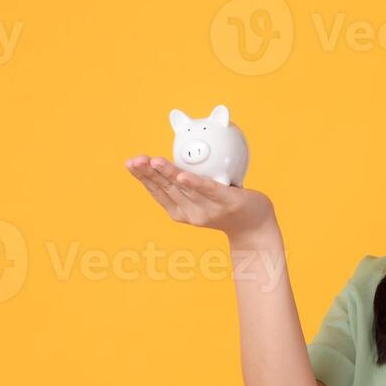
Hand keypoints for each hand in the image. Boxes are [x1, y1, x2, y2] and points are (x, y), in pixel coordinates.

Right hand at [124, 154, 275, 240]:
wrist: (255, 225)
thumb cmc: (226, 206)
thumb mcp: (200, 196)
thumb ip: (186, 182)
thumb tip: (169, 159)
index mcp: (181, 211)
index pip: (157, 191)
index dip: (142, 177)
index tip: (130, 163)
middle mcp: (191, 213)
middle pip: (166, 189)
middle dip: (147, 173)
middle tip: (134, 160)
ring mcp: (209, 209)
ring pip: (183, 188)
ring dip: (166, 173)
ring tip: (152, 161)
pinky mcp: (227, 202)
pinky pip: (209, 190)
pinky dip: (194, 183)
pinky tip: (182, 176)